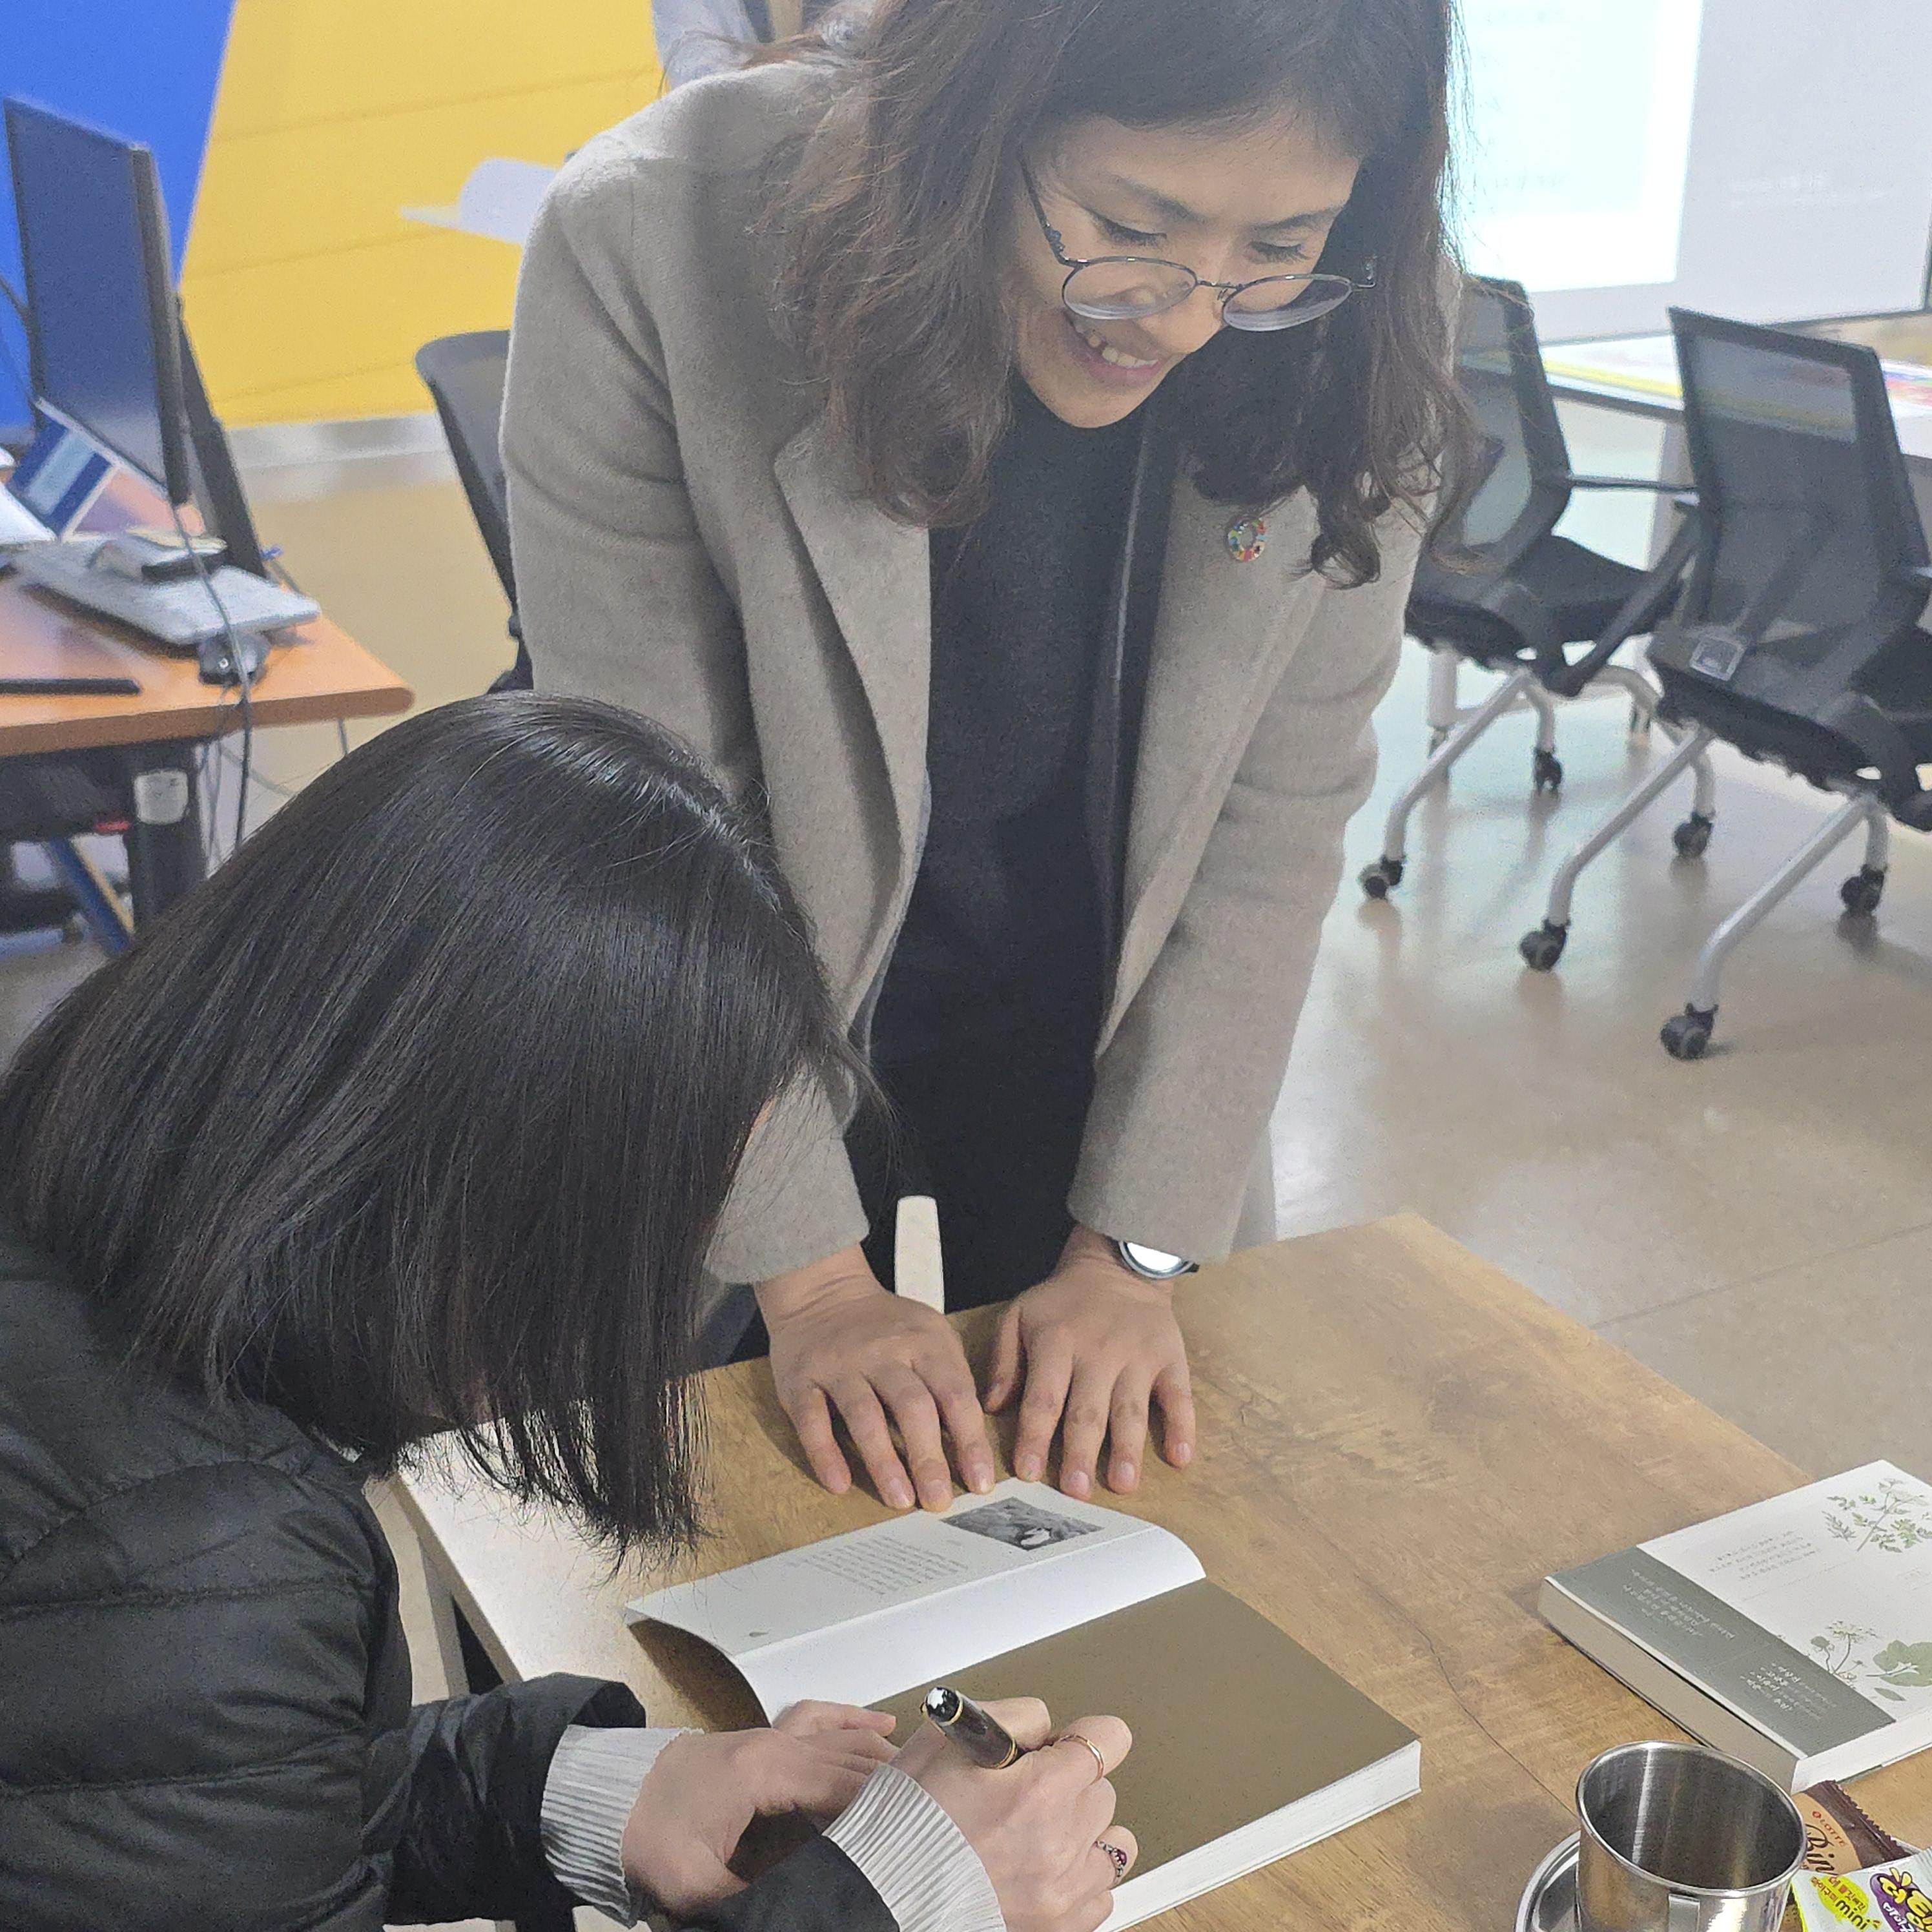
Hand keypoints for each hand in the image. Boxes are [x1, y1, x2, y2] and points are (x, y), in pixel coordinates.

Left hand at [620, 1702, 896, 1914]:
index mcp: (765, 1773)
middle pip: (848, 1761)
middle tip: (936, 1811)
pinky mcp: (758, 1741)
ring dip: (877, 1756)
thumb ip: (747, 1902)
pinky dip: (848, 1719)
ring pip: (838, 1738)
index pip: (840, 1786)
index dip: (880, 1809)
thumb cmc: (648, 1838)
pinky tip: (878, 1726)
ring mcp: (768, 1737)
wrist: (606, 1798)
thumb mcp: (693, 1886)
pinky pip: (814, 1718)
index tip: (918, 1829)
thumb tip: (793, 1913)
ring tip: (918, 1778)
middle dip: (892, 1785)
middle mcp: (774, 1745)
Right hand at [759, 1246, 995, 1510]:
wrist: (822, 1292)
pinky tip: (839, 1484)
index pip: (954, 1394)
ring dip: (883, 1461)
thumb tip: (972, 1444)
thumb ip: (952, 1379)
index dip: (969, 1440)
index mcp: (924, 1341)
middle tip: (939, 1501)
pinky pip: (812, 1419)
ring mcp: (840, 1364)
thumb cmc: (887, 1327)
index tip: (980, 1481)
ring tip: (900, 1500)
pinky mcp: (801, 1379)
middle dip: (929, 1458)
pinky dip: (825, 1454)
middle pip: (912, 1407)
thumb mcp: (930, 1335)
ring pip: (864, 1415)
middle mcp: (883, 1351)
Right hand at [898, 1698, 1137, 1931]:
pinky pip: (1101, 1891)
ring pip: (1113, 1842)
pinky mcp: (1058, 1924)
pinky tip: (1042, 1867)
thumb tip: (1045, 1726)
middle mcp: (1060, 1843)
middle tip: (1027, 1792)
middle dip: (1070, 1784)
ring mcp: (1063, 1890)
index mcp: (1039, 1791)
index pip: (1110, 1739)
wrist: (883, 1892)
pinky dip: (1078, 1877)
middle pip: (1104, 1790)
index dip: (1081, 1735)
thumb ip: (1012, 1716)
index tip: (1060, 1746)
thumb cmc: (908, 1819)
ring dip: (1083, 1831)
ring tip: (1041, 1832)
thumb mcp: (948, 1738)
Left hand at [986, 1228, 1195, 1499]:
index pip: (1044, 1397)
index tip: (1027, 1473)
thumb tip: (992, 1408)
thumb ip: (1003, 1360)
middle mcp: (1098, 1351)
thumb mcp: (1019, 1315)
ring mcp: (1137, 1355)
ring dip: (1127, 1448)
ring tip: (1123, 1484)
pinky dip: (1181, 1426)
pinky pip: (1178, 1395)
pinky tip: (1180, 1457)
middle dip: (1081, 1452)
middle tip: (1076, 1492)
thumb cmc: (1062, 1302)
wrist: (1118, 1265)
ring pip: (1131, 1408)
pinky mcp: (1170, 1357)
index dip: (1034, 1436)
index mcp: (1056, 1341)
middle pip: (1087, 1409)